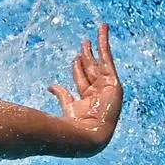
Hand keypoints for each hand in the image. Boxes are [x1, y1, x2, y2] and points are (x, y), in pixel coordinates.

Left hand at [47, 23, 122, 152]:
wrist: (88, 134)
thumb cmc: (75, 125)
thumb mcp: (67, 105)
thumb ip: (61, 94)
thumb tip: (49, 86)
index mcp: (87, 99)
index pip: (81, 79)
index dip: (77, 67)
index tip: (74, 57)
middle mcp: (99, 92)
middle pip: (91, 69)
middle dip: (87, 55)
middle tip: (84, 42)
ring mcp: (107, 87)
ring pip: (101, 62)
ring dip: (98, 46)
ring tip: (98, 31)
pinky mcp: (114, 82)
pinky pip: (107, 59)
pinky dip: (105, 44)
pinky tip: (102, 31)